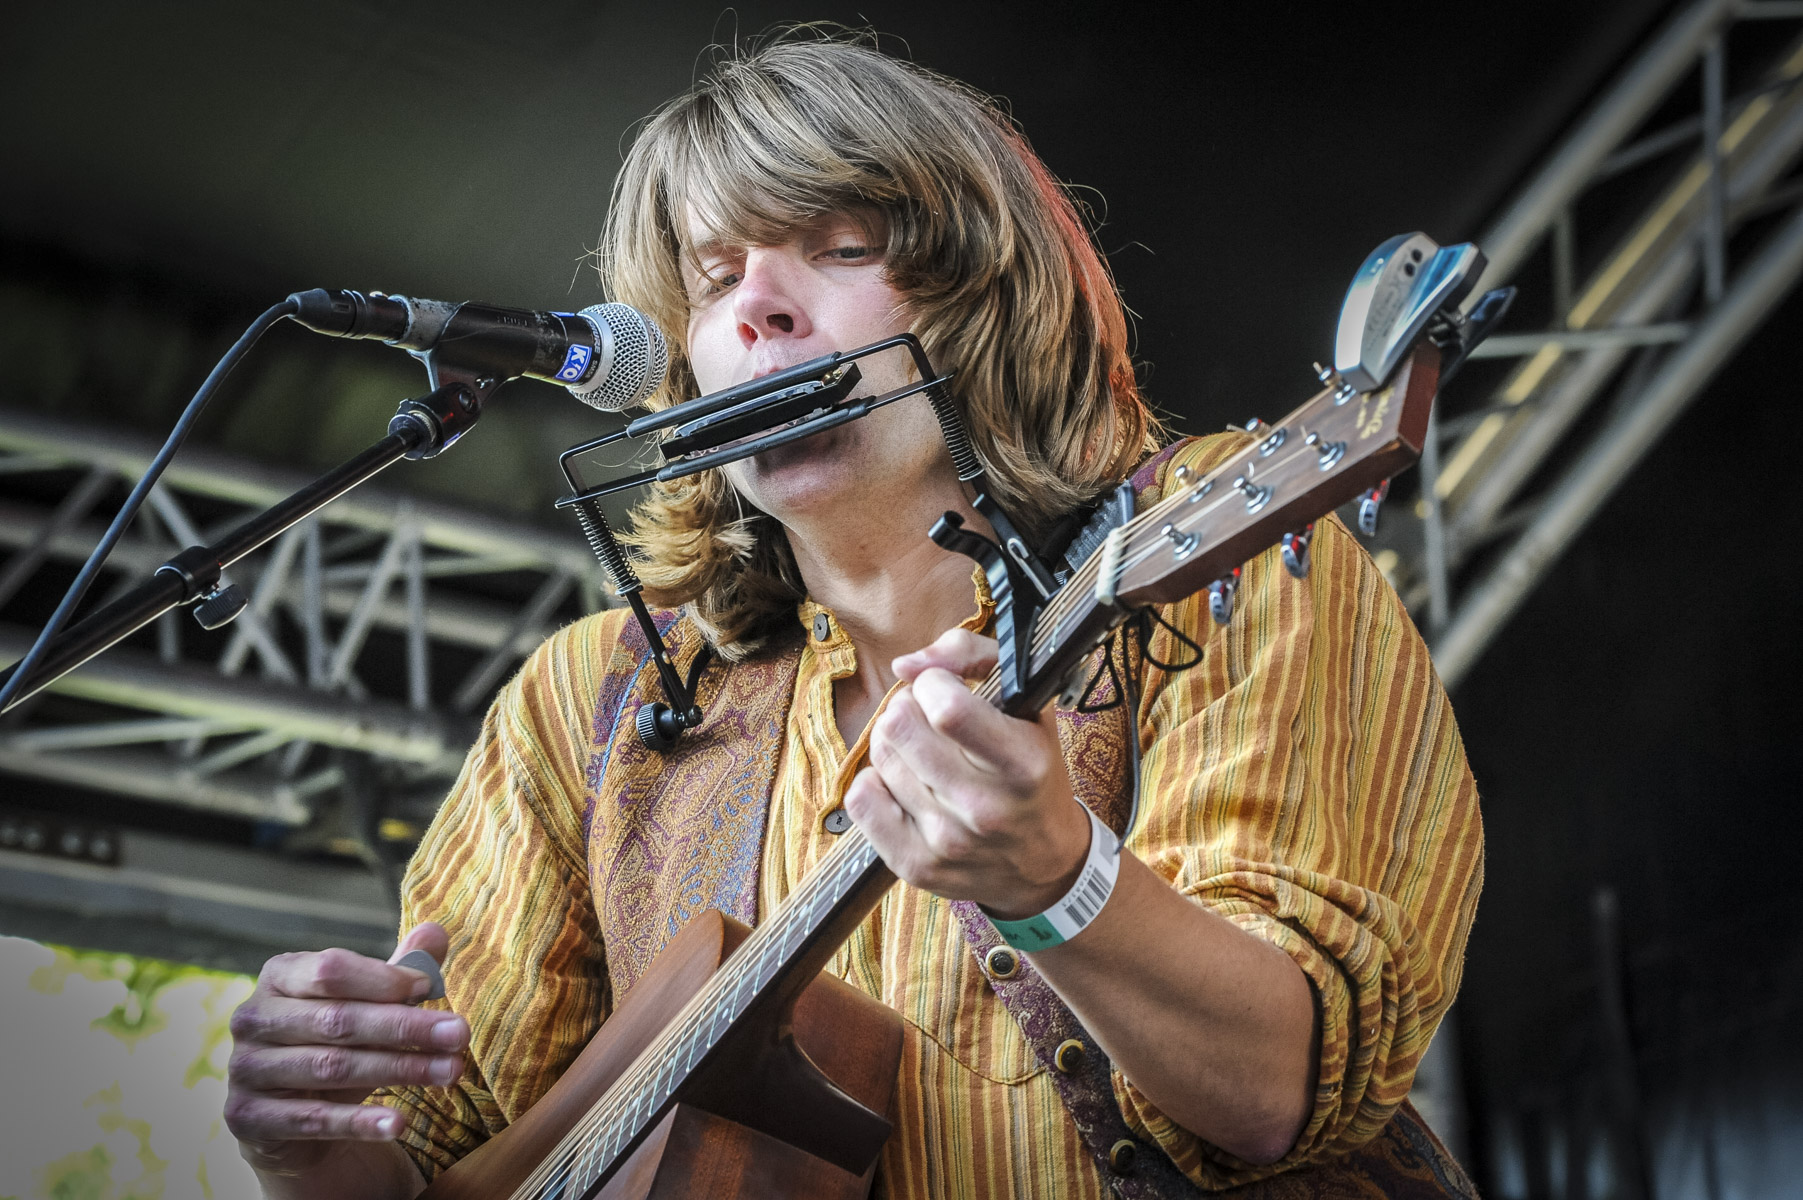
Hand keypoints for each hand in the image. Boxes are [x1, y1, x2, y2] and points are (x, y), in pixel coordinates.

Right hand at [224, 923, 467, 1174]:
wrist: (291, 1116)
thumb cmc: (335, 1043)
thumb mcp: (367, 1005)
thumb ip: (398, 971)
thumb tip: (436, 932)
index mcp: (279, 976)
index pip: (331, 970)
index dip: (383, 979)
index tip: (431, 987)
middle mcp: (253, 1018)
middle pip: (337, 1020)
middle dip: (405, 1027)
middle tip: (460, 1034)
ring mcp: (246, 1069)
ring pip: (332, 1068)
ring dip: (398, 1070)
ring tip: (451, 1073)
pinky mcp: (248, 1118)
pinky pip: (312, 1120)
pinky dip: (359, 1123)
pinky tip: (400, 1124)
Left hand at [844, 627, 1090, 917]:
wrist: (1044, 863)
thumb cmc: (1031, 771)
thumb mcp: (1026, 702)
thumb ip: (970, 657)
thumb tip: (905, 666)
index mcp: (1022, 764)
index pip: (947, 708)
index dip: (934, 683)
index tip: (945, 690)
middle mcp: (985, 807)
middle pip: (899, 727)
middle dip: (909, 708)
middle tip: (928, 720)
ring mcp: (947, 841)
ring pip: (880, 757)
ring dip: (895, 745)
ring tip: (923, 754)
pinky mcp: (916, 864)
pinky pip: (861, 799)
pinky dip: (876, 781)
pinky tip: (903, 783)